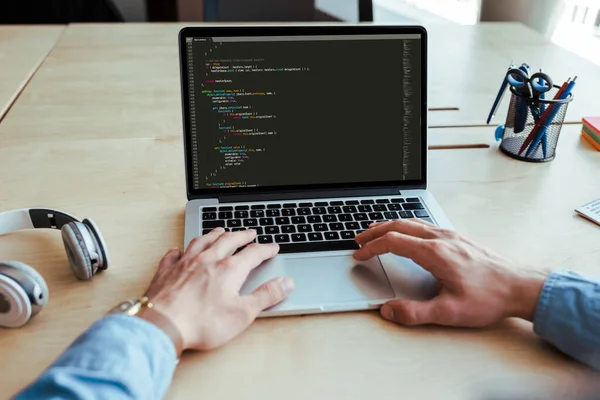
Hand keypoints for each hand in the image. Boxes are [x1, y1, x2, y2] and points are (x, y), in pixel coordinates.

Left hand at [143, 227, 293, 351]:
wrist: (163, 325)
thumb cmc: (202, 322)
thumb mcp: (243, 313)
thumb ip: (266, 296)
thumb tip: (285, 283)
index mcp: (229, 269)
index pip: (253, 253)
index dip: (265, 249)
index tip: (272, 247)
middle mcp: (208, 260)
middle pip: (228, 241)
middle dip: (242, 236)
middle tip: (250, 233)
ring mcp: (185, 263)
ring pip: (202, 241)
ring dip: (214, 234)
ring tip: (220, 231)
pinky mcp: (167, 272)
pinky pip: (174, 255)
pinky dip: (179, 250)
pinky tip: (179, 250)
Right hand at [353, 219, 548, 327]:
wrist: (521, 286)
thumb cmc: (489, 297)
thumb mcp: (449, 312)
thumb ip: (414, 313)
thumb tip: (388, 310)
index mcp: (434, 252)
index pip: (392, 242)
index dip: (371, 247)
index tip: (358, 255)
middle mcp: (440, 238)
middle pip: (399, 225)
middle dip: (374, 231)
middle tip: (358, 238)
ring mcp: (450, 235)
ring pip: (412, 222)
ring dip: (390, 225)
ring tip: (376, 231)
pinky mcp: (458, 238)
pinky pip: (425, 224)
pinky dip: (406, 226)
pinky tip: (407, 233)